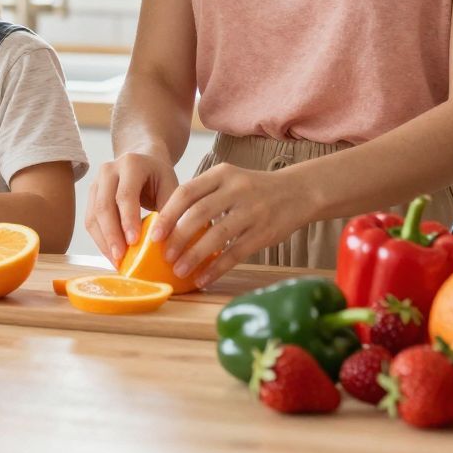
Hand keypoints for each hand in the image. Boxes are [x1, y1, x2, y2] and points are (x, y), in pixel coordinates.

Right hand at [84, 151, 179, 262]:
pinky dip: (100, 240)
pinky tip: (112, 254)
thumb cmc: (160, 177)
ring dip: (103, 241)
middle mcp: (109, 170)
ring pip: (93, 216)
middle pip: (104, 205)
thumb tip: (162, 244)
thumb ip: (168, 212)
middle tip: (121, 258)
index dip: (128, 219)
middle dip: (112, 235)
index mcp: (131, 164)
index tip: (134, 242)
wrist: (144, 160)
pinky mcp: (91, 196)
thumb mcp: (171, 187)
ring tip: (116, 261)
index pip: (125, 194)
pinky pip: (90, 221)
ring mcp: (96, 182)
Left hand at [152, 163, 294, 288]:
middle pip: (199, 214)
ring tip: (179, 270)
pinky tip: (203, 278)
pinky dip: (216, 268)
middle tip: (164, 255)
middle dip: (177, 237)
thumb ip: (204, 195)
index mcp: (222, 174)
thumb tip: (168, 224)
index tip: (154, 233)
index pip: (187, 192)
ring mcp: (252, 211)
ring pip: (217, 235)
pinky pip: (235, 253)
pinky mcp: (264, 232)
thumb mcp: (230, 180)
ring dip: (194, 255)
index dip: (168, 214)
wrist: (298, 191)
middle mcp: (237, 189)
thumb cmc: (254, 189)